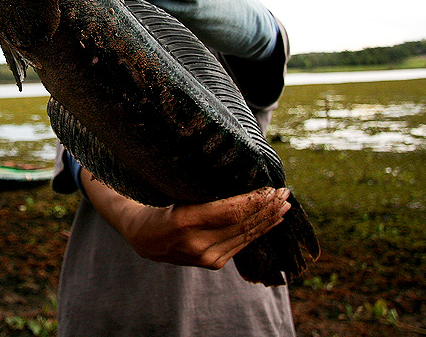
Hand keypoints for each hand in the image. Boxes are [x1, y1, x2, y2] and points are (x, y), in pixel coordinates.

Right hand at [80, 169, 290, 269]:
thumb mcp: (169, 185)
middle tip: (284, 192)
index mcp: (182, 221)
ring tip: (284, 205)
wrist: (141, 237)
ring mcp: (205, 258)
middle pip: (242, 224)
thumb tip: (230, 161)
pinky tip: (271, 221)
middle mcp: (196, 244)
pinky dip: (259, 232)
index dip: (254, 200)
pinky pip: (241, 245)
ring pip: (245, 236)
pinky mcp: (212, 263)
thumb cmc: (154, 202)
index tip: (271, 186)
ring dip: (268, 220)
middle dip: (267, 208)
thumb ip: (197, 182)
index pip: (230, 212)